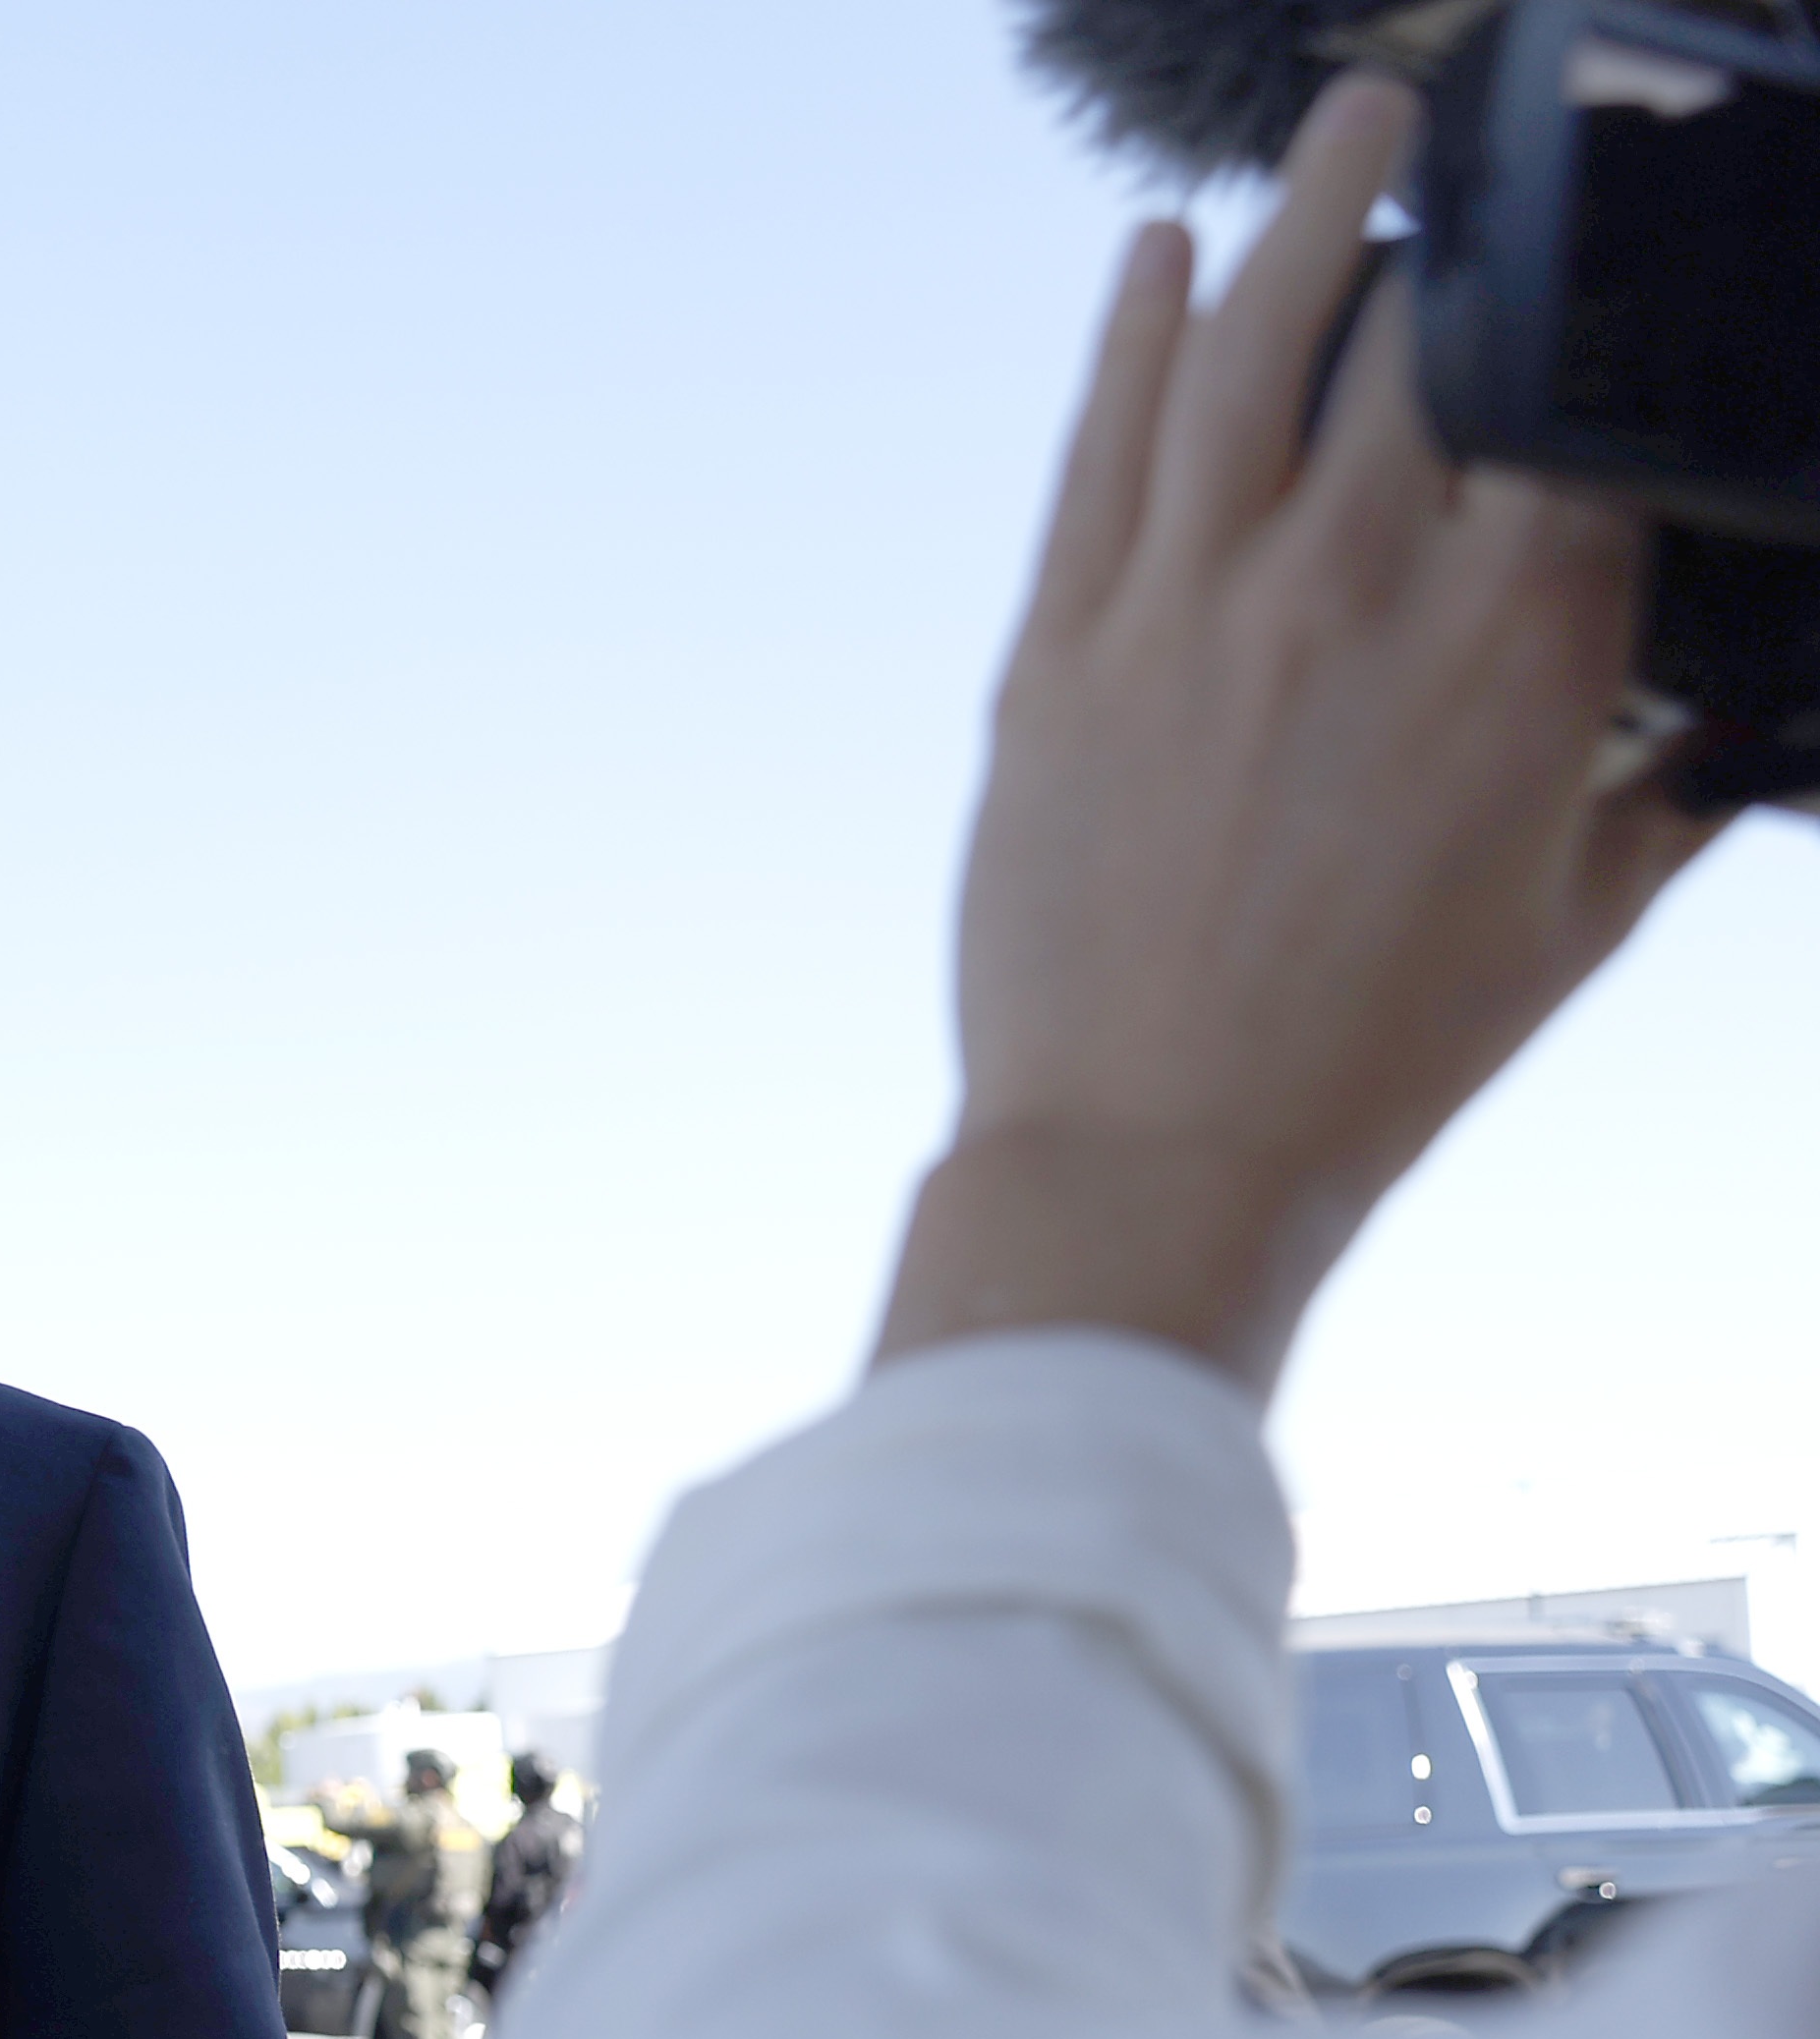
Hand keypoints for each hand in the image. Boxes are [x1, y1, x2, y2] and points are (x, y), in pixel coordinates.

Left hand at [898, 74, 1731, 1401]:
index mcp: (1520, 647)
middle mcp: (1360, 593)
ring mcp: (1193, 609)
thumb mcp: (1581, 916)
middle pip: (1422, 340)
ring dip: (1303, 209)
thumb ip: (1667, 787)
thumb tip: (1740, 725)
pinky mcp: (1058, 652)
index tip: (1592, 276)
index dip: (1586, 327)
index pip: (1577, 410)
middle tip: (1462, 153)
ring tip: (1348, 119)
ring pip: (1249, 348)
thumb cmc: (1376, 1057)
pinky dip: (1127, 335)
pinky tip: (1150, 255)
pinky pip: (1101, 450)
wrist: (1159, 1161)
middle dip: (1452, 229)